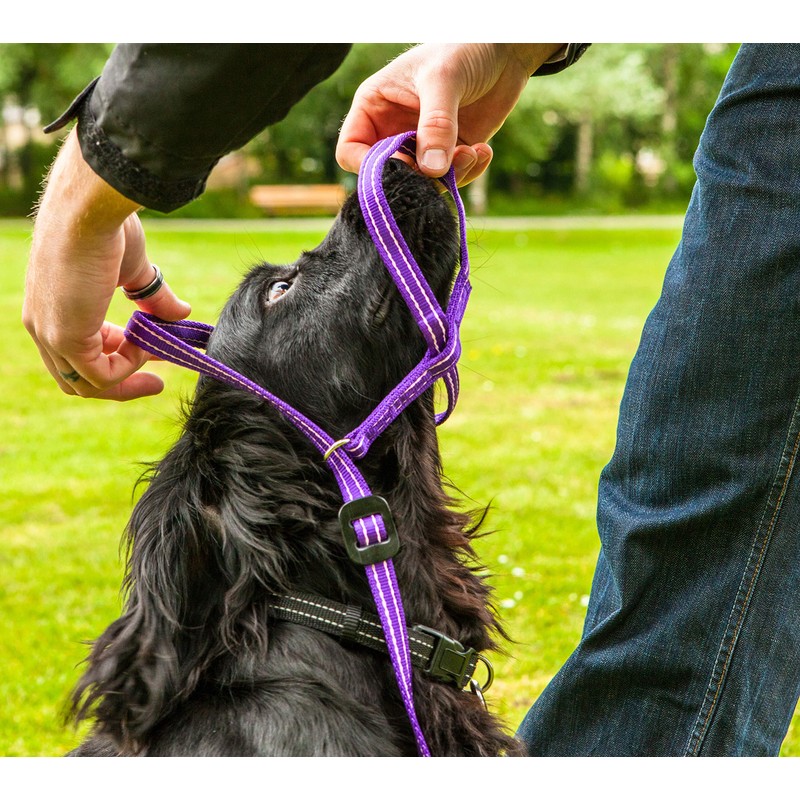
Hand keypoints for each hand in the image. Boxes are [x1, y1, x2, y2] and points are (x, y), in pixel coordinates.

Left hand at [23, 129, 190, 400]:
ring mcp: (51, 333)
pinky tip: (146, 345)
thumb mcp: (133, 271)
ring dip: (127, 377)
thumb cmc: (106, 229)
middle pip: (77, 380)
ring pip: (86, 384)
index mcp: (50, 308)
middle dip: (122, 381)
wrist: (90, 212)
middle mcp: (42, 325)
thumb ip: (153, 298)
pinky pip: (100, 375)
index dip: (116, 358)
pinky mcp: (66, 337)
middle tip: (158, 377)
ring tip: (156, 354)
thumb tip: (181, 314)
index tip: (150, 349)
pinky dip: (128, 368)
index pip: (76, 355)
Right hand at [336, 43, 562, 184]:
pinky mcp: (449, 154)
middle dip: (417, 177)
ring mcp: (422, 144)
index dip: (369, 167)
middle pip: (388, 175)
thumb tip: (431, 170)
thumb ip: (435, 124)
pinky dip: (468, 172)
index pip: (351, 150)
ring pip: (422, 183)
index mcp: (374, 107)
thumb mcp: (443, 80)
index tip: (402, 165)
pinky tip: (483, 151)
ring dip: (449, 177)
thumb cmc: (463, 49)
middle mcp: (393, 130)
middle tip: (444, 165)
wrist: (504, 49)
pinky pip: (450, 179)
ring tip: (472, 152)